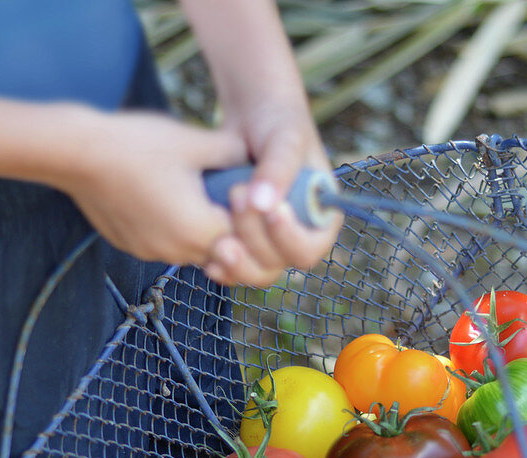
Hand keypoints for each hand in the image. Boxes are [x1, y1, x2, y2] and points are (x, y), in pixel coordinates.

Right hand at [53, 107, 248, 268]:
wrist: (78, 154)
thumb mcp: (195, 142)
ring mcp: (153, 253)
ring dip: (201, 230)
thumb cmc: (138, 145)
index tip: (245, 192)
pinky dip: (173, 229)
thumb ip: (233, 153)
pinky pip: (165, 245)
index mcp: (201, 230)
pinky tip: (166, 199)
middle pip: (222, 253)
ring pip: (193, 251)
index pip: (246, 242)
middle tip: (226, 194)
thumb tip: (253, 157)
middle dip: (229, 228)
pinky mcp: (133, 247)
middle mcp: (179, 252)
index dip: (251, 219)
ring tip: (195, 194)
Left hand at [203, 97, 341, 286]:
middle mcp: (297, 237)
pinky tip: (206, 258)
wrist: (253, 115)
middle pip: (277, 265)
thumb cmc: (279, 122)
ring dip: (236, 261)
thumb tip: (263, 204)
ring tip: (217, 239)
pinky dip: (221, 265)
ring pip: (255, 272)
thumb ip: (278, 170)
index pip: (309, 249)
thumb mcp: (285, 140)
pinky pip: (235, 268)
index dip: (290, 238)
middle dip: (254, 240)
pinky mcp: (244, 244)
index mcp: (320, 219)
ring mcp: (269, 243)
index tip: (271, 210)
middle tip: (236, 195)